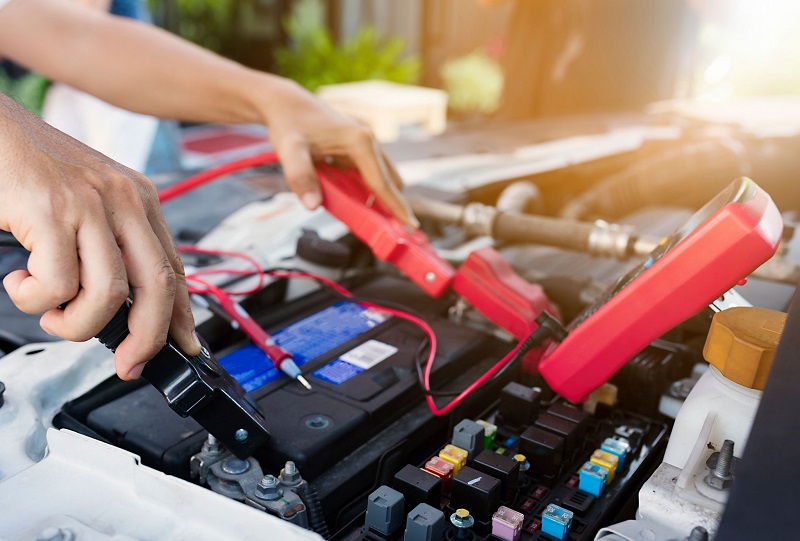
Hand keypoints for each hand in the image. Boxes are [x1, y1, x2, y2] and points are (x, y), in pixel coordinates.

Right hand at [0, 94, 199, 378]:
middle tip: (129, 363)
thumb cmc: (29, 170)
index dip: (182, 315)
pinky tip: (19, 283)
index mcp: (138, 199)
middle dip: (147, 337)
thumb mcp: (86, 204)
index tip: (185, 346)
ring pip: (108, 295)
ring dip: (75, 323)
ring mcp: (89, 204)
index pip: (174, 267)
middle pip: (158, 286)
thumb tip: (125, 306)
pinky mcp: (50, 210)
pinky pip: (57, 285)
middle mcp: (124, 199)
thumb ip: (110, 246)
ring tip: (49, 312)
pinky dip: (35, 300)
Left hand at [255, 76, 418, 227]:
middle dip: (392, 207)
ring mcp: (366, 143)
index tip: (411, 226)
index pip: (383, 183)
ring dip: (381, 199)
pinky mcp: (358, 148)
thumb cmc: (289, 125)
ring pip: (383, 178)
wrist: (286, 104)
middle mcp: (369, 141)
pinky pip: (371, 174)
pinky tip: (358, 204)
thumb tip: (313, 206)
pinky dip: (369, 191)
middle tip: (394, 234)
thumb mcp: (289, 151)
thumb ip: (300, 177)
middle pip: (390, 182)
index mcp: (360, 142)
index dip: (396, 207)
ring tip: (378, 224)